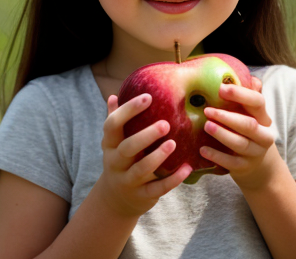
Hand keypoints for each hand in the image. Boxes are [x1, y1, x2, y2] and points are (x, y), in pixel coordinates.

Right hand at [97, 93, 192, 217]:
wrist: (116, 200)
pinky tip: (186, 168)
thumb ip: (115, 119)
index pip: (113, 124)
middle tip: (166, 124)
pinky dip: (173, 180)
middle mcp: (115, 162)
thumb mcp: (114, 142)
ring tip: (173, 144)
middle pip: (127, 147)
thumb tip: (113, 95)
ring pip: (142, 169)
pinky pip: (157, 188)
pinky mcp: (142, 195)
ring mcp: (128, 180)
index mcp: (109, 144)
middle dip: (146, 135)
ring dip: (158, 157)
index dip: (129, 110)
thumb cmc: (121, 159)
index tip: (148, 97)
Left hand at [200, 76, 275, 189]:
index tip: (221, 88)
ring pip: (241, 144)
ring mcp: (255, 152)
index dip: (240, 94)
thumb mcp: (248, 113)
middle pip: (249, 125)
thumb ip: (243, 95)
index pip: (258, 102)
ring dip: (222, 134)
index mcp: (262, 116)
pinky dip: (217, 156)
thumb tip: (237, 75)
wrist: (257, 164)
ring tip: (206, 126)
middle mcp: (263, 134)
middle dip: (228, 117)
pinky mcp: (244, 167)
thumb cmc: (246, 129)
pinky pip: (231, 163)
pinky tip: (202, 149)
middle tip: (207, 110)